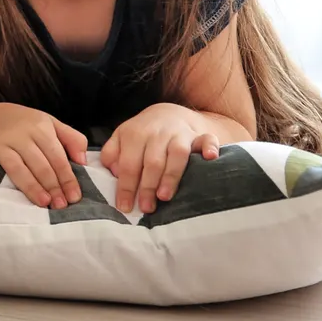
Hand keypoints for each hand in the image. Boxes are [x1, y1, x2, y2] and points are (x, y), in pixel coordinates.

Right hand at [0, 104, 86, 209]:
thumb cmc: (30, 125)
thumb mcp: (54, 125)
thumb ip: (73, 139)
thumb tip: (83, 162)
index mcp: (41, 128)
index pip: (57, 157)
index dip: (67, 178)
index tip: (74, 197)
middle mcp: (21, 134)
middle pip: (39, 163)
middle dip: (52, 186)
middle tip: (60, 205)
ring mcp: (0, 141)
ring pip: (15, 166)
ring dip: (29, 185)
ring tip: (42, 202)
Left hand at [100, 104, 221, 214]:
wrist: (169, 113)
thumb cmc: (142, 134)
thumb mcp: (121, 139)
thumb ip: (112, 154)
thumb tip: (114, 172)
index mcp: (134, 134)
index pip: (128, 164)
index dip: (125, 187)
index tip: (124, 206)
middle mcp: (157, 133)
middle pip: (152, 162)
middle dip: (147, 187)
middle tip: (146, 207)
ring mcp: (179, 133)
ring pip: (177, 154)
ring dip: (171, 175)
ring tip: (165, 196)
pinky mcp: (199, 134)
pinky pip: (207, 139)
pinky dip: (209, 147)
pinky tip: (209, 158)